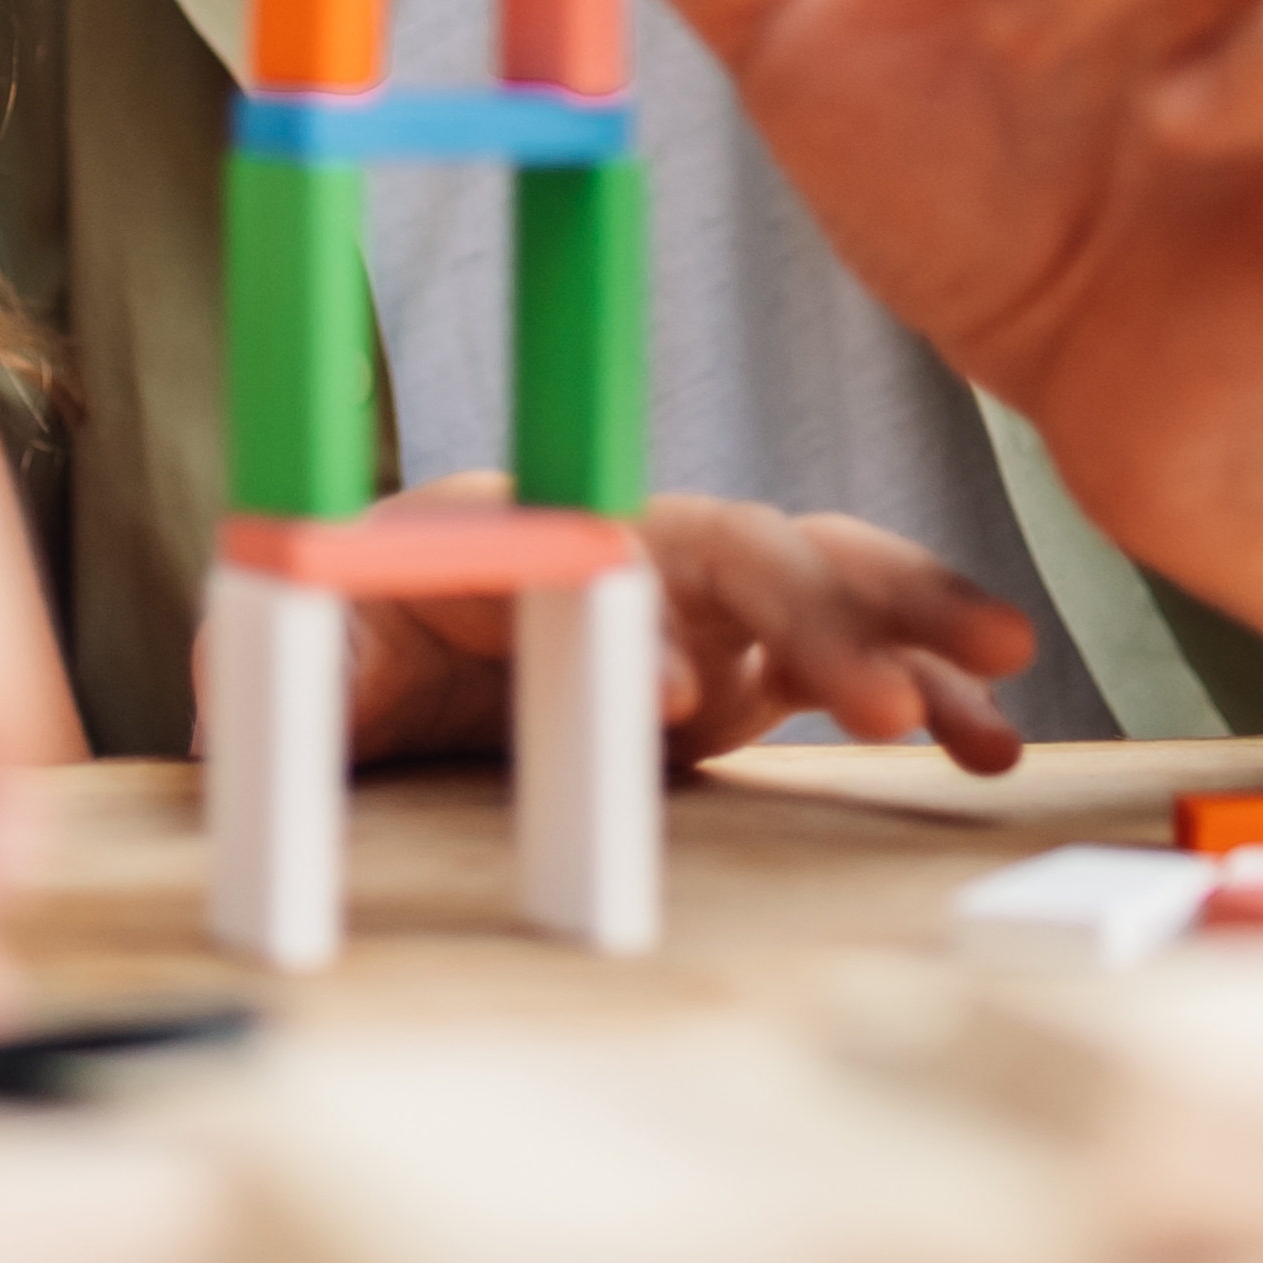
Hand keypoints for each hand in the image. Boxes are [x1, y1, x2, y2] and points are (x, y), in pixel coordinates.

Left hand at [330, 475, 1038, 772]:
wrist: (384, 662)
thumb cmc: (343, 645)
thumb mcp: (300, 665)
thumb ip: (290, 672)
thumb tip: (263, 690)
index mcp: (517, 523)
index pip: (594, 551)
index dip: (636, 621)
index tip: (667, 705)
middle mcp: (626, 539)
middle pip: (736, 545)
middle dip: (814, 613)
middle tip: (872, 704)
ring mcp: (698, 596)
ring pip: (823, 575)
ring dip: (907, 618)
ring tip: (998, 673)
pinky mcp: (744, 662)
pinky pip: (850, 654)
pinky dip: (925, 681)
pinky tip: (987, 739)